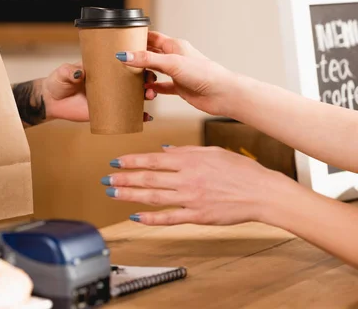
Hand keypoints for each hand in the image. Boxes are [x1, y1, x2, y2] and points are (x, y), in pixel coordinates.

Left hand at [42, 63, 155, 121]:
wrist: (52, 101)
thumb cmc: (58, 82)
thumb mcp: (64, 73)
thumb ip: (70, 72)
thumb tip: (80, 73)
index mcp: (103, 69)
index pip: (123, 63)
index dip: (137, 62)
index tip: (146, 64)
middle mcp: (110, 82)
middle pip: (134, 79)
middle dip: (147, 80)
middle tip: (149, 83)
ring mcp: (110, 97)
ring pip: (133, 96)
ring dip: (145, 96)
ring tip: (150, 96)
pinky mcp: (106, 112)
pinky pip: (124, 114)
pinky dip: (136, 117)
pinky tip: (145, 118)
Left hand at [102, 145, 298, 225]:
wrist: (262, 192)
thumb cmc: (240, 169)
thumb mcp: (212, 152)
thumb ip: (185, 152)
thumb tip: (162, 151)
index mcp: (190, 160)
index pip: (153, 159)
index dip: (131, 161)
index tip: (115, 161)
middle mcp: (187, 178)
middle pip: (148, 178)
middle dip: (124, 178)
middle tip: (106, 179)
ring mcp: (191, 198)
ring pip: (154, 197)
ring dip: (130, 195)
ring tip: (113, 194)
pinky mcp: (198, 216)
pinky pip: (170, 218)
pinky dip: (151, 218)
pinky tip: (136, 217)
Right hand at [115, 31, 236, 115]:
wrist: (222, 94)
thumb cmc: (204, 73)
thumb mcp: (171, 64)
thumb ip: (147, 60)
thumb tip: (125, 55)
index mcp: (175, 46)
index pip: (152, 37)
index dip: (139, 37)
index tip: (123, 40)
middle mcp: (175, 57)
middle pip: (152, 54)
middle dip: (138, 58)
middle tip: (124, 62)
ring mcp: (177, 73)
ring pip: (155, 71)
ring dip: (145, 76)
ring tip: (137, 81)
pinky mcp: (180, 87)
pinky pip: (162, 86)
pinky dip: (154, 88)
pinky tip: (148, 91)